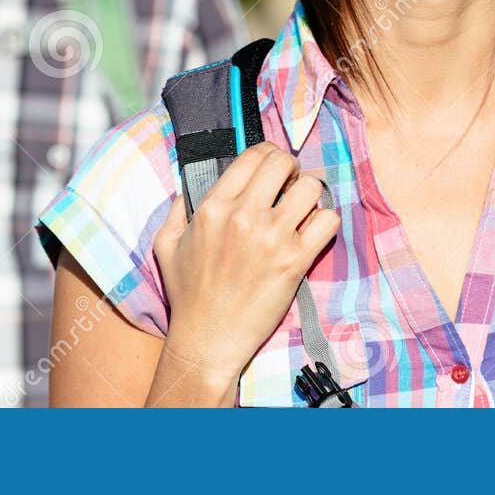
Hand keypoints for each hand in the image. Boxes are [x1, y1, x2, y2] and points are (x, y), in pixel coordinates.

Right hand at [152, 142, 339, 385]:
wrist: (208, 339)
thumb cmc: (187, 294)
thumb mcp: (166, 243)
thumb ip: (178, 208)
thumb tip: (190, 186)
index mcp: (213, 207)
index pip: (253, 155)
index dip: (267, 155)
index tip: (272, 170)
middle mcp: (244, 215)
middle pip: (283, 162)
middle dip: (290, 169)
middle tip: (290, 185)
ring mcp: (272, 237)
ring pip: (311, 187)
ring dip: (310, 195)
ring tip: (302, 209)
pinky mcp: (295, 261)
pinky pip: (328, 221)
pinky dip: (325, 222)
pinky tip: (313, 232)